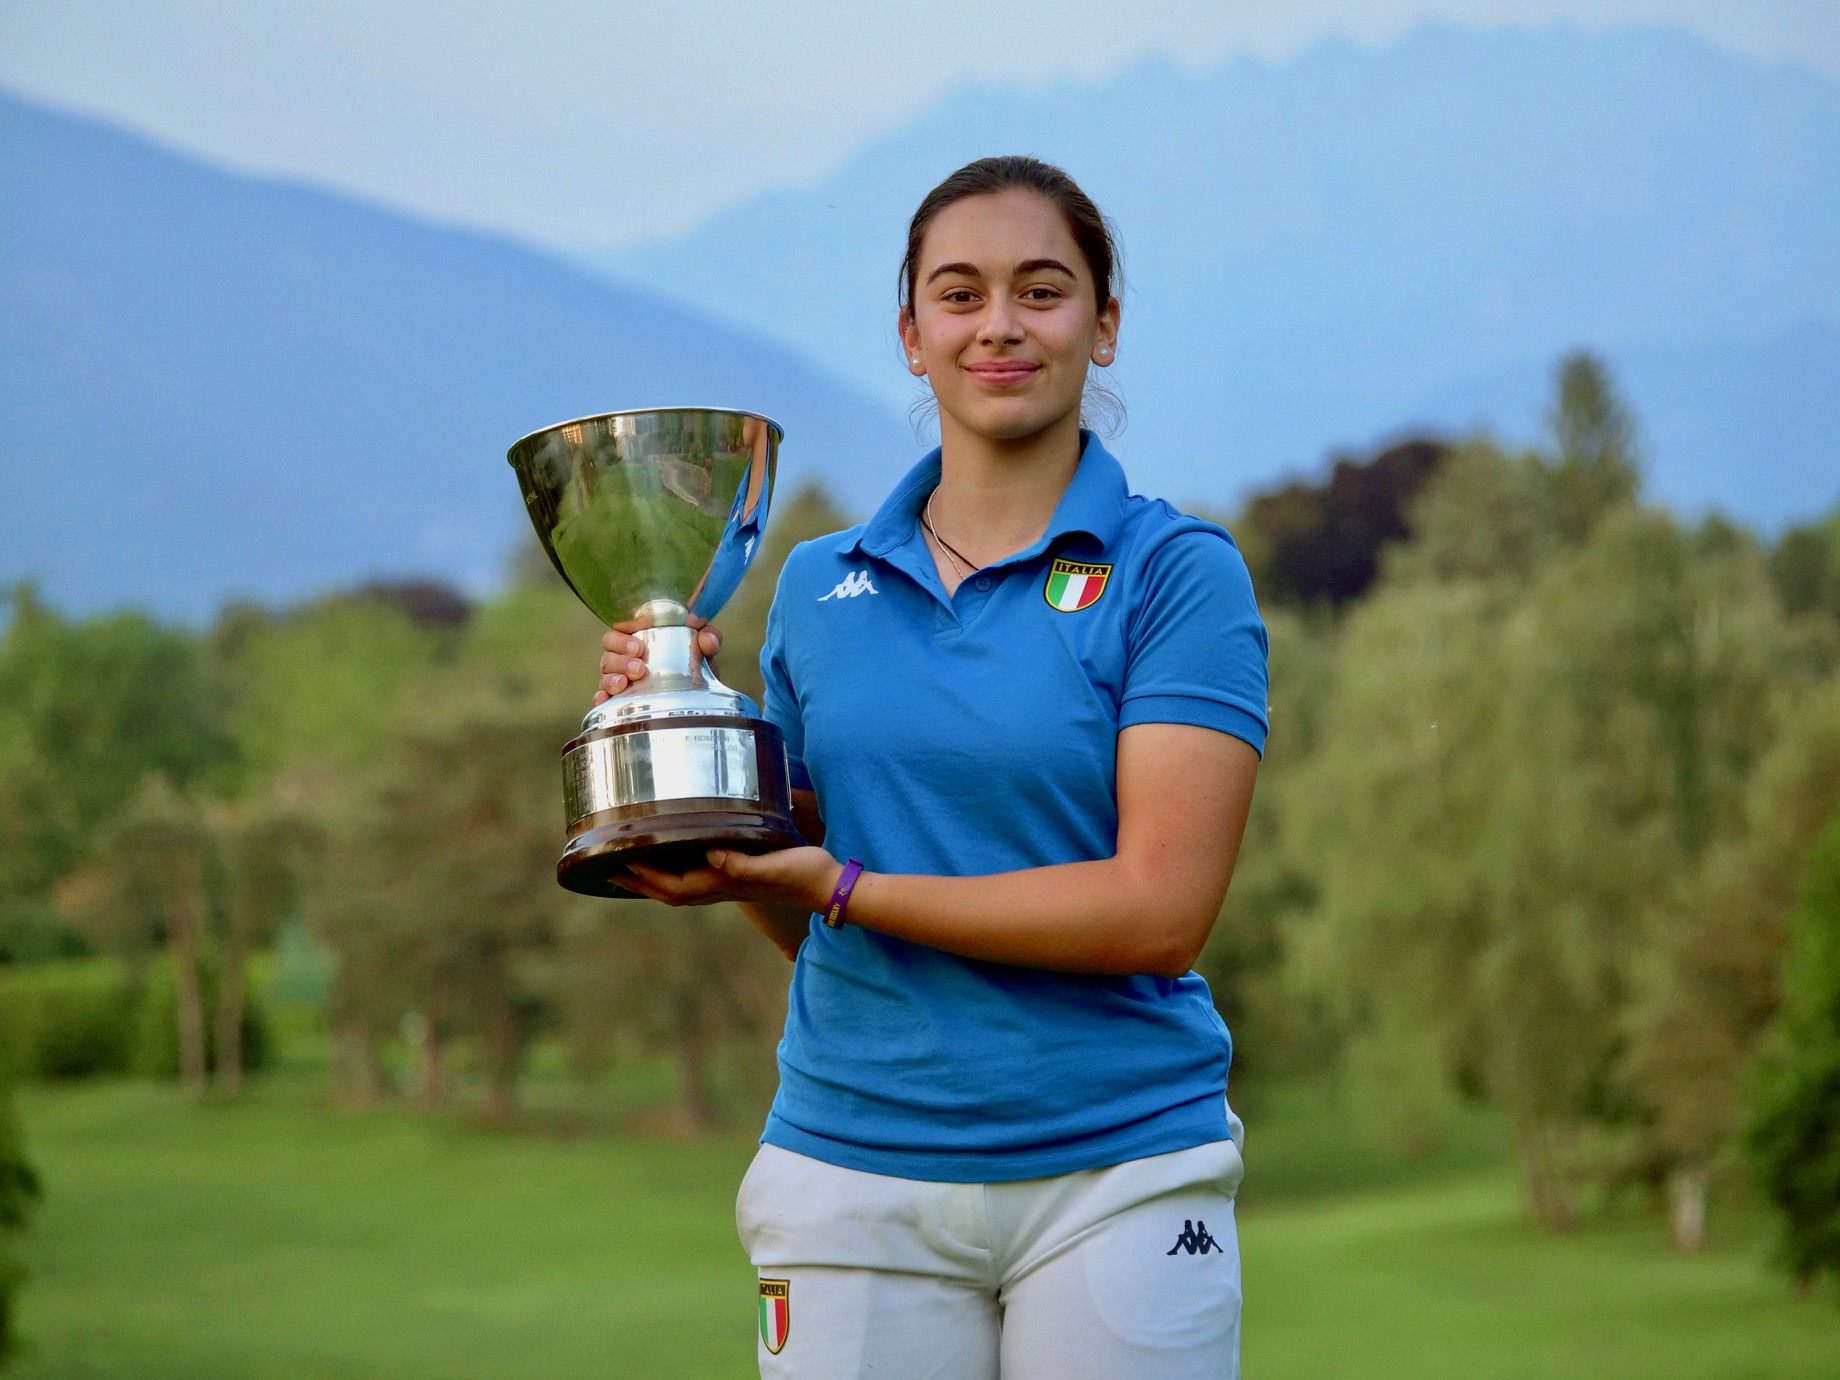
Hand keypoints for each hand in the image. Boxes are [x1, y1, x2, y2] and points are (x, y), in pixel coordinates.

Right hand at [595, 615, 722, 703]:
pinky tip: (606, 700)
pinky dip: (601, 698)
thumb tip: (708, 639)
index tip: (639, 645)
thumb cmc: (696, 667)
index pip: (619, 632)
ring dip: (612, 678)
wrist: (703, 701)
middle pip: (608, 653)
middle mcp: (625, 660)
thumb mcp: (705, 652)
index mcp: (639, 641)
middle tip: (639, 667)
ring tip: (625, 684)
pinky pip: (603, 699)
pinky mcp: (620, 703)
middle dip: (619, 658)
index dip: (622, 636)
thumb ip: (710, 639)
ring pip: (606, 675)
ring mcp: (621, 682)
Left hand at [617, 846, 842, 911]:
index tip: (623, 860)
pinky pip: (696, 879)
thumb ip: (743, 863)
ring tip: (631, 866)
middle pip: (669, 892)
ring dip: (652, 881)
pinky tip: (675, 860)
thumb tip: (712, 853)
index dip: (647, 876)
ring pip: (680, 887)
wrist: (829, 887)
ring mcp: (730, 885)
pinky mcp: (740, 877)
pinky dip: (675, 873)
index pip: (674, 886)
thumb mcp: (775, 865)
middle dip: (639, 882)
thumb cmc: (805, 874)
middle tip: (608, 868)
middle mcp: (722, 888)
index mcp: (725, 884)